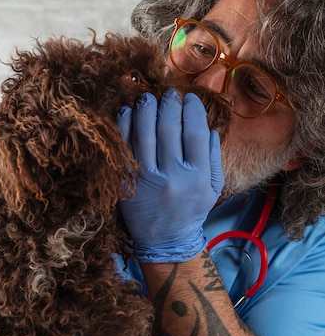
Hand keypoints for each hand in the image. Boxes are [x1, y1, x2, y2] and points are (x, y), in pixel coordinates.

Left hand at [116, 89, 223, 262]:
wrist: (164, 241)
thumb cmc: (190, 211)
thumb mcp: (212, 189)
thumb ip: (213, 157)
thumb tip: (208, 126)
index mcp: (197, 177)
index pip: (194, 132)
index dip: (192, 110)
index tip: (189, 99)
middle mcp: (172, 177)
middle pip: (168, 128)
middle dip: (168, 104)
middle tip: (168, 94)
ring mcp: (146, 181)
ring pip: (144, 134)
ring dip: (145, 109)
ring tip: (147, 98)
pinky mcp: (126, 184)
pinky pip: (123, 148)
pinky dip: (124, 126)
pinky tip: (127, 113)